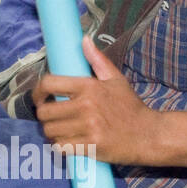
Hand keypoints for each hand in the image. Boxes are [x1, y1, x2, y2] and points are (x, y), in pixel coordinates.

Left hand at [31, 36, 161, 164]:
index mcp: (89, 87)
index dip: (37, 91)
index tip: (39, 97)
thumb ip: (97, 60)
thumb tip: (83, 40)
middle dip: (44, 114)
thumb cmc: (130, 107)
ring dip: (52, 132)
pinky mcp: (91, 147)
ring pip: (50, 131)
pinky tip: (68, 141)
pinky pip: (61, 147)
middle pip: (45, 112)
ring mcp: (88, 127)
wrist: (149, 135)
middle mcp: (86, 106)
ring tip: (60, 129)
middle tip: (51, 116)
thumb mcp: (116, 79)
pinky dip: (61, 146)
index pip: (49, 83)